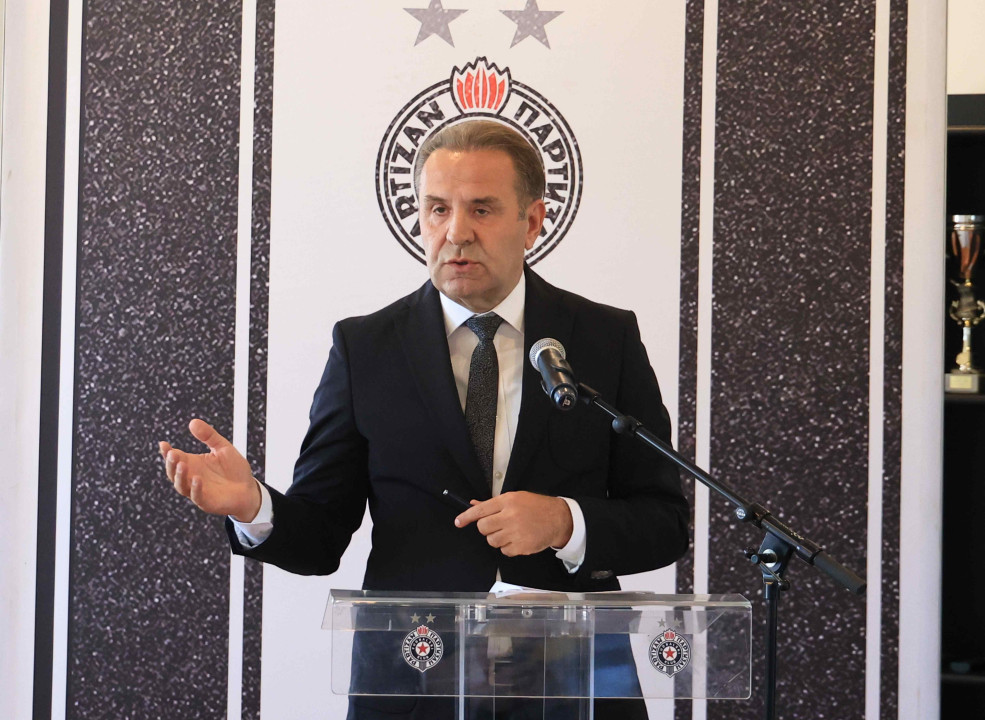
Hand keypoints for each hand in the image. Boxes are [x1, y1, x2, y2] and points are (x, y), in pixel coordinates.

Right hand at [159, 419, 259, 521]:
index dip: (167, 452)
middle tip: (172, 453)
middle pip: (173, 472)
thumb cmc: (234, 469)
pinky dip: (195, 489)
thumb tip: (193, 422)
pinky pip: (197, 497)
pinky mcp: (207, 501)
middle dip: (171, 463)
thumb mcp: (222, 447)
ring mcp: (197, 491)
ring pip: (181, 486)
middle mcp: (191, 477)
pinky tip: (197, 479)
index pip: (175, 457)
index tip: (163, 444)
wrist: (249, 489)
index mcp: (193, 464)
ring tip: (182, 464)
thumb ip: (209, 435)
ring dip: (180, 476)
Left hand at [454, 491, 572, 556]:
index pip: (480, 510)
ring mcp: (516, 532)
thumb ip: (493, 504)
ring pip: (492, 541)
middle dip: (486, 528)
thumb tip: (473, 504)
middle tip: (496, 525)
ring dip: (497, 538)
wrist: (558, 519)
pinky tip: (518, 539)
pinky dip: (508, 547)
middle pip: (483, 527)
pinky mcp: (522, 546)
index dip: (466, 516)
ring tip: (510, 532)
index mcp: (507, 501)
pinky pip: (504, 551)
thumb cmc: (535, 507)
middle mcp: (510, 516)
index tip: (458, 522)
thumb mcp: (515, 498)